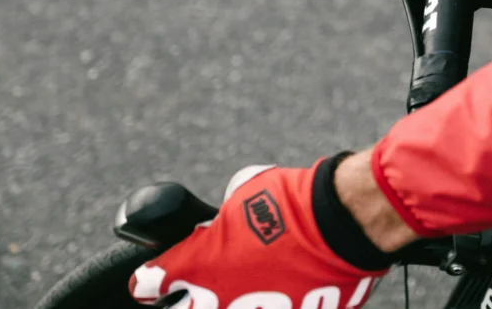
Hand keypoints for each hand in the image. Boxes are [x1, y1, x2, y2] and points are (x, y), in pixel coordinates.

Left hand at [128, 156, 394, 308]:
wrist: (342, 225)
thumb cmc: (294, 204)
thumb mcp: (246, 193)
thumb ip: (225, 216)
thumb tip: (227, 216)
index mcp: (198, 265)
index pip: (150, 284)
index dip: (150, 279)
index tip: (150, 279)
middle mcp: (216, 300)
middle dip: (188, 299)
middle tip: (198, 288)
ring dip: (237, 302)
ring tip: (258, 284)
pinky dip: (276, 304)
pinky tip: (285, 290)